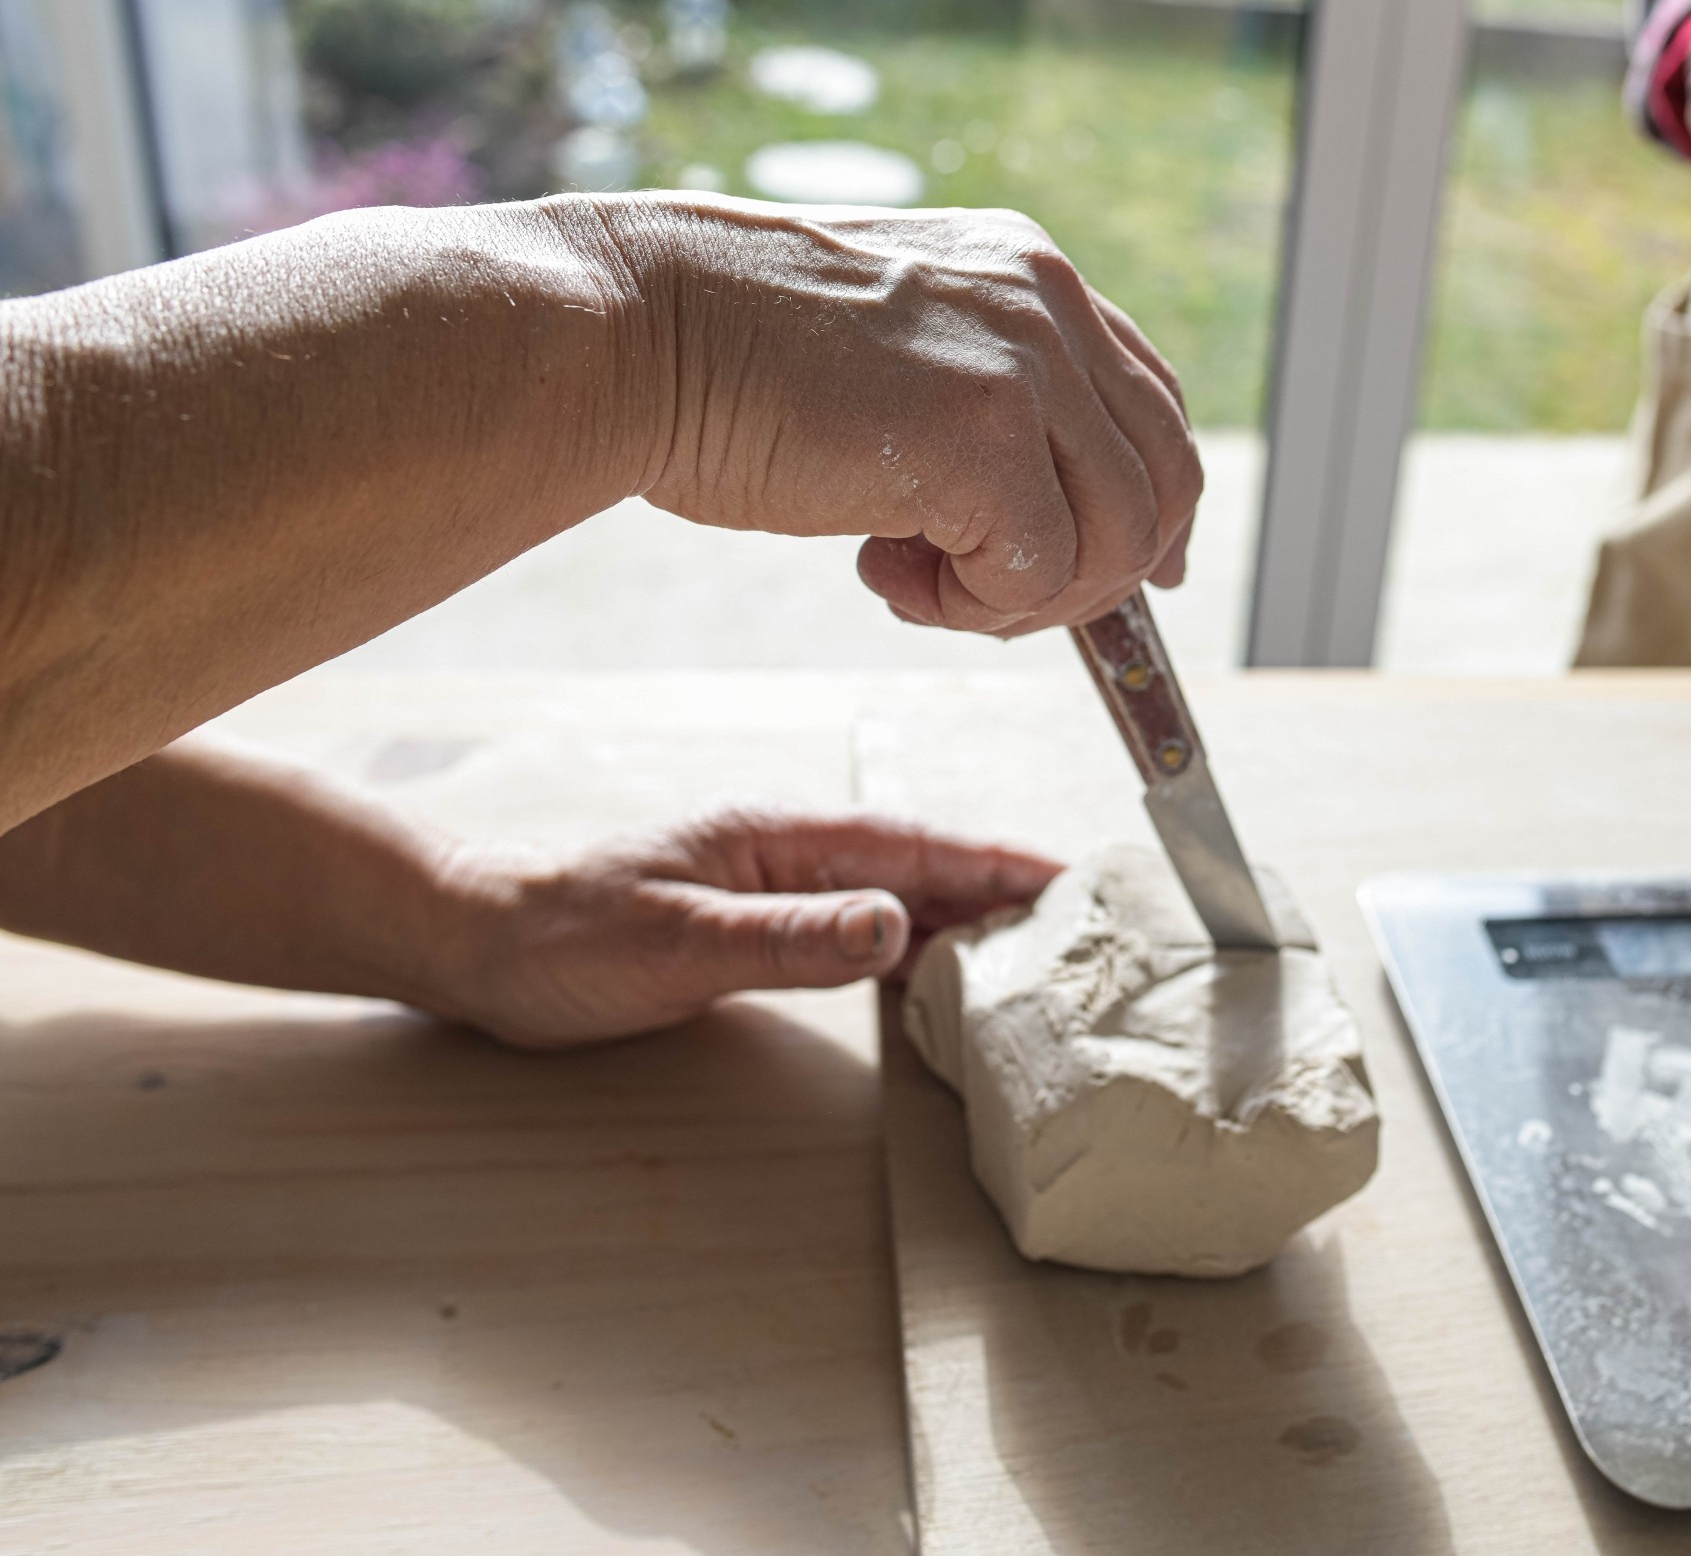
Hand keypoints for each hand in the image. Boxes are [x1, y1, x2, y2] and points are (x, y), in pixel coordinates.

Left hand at [431, 810, 1058, 1049]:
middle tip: (1083, 922)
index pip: (915, 845)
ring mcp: (776, 887)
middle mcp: (789, 853)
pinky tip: (940, 979)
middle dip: (1004, 888)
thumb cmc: (565, 940)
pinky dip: (913, 951)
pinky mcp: (759, 925)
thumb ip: (793, 938)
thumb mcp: (682, 945)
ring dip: (965, 922)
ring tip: (1036, 952)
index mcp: (781, 837)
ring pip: (897, 899)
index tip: (1069, 877)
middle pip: (922, 867)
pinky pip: (860, 932)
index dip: (997, 861)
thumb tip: (895, 923)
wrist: (482, 948)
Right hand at [573, 195, 1201, 635]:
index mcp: (1028, 273)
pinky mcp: (986, 436)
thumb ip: (981, 405)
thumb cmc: (727, 358)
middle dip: (1096, 570)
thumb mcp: (892, 353)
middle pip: (1165, 476)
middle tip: (988, 597)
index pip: (1151, 401)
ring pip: (1118, 537)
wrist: (632, 333)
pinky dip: (977, 605)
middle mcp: (1045, 303)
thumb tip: (1049, 519)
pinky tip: (889, 572)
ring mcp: (1023, 365)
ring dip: (1025, 595)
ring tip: (919, 582)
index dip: (1150, 501)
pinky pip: (1043, 571)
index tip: (1122, 569)